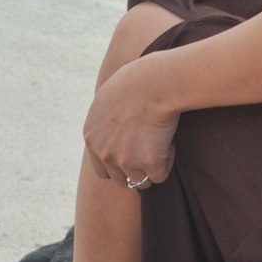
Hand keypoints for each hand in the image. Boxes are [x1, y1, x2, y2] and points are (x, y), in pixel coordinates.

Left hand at [83, 57, 178, 187]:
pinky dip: (167, 163)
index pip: (101, 169)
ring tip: (162, 145)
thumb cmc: (136, 79)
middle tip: (150, 148)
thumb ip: (105, 120)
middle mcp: (104, 152)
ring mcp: (125, 160)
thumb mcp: (108, 97)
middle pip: (120, 178)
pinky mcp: (149, 163)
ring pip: (140, 181)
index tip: (134, 152)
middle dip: (135, 168)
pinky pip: (159, 175)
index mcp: (91, 136)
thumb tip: (114, 128)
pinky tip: (170, 143)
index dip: (119, 164)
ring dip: (151, 168)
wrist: (156, 81)